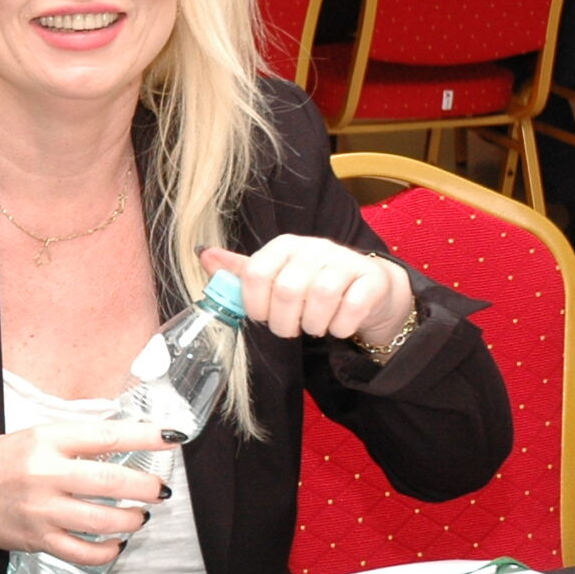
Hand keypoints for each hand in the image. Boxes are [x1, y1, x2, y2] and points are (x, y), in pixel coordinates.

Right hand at [0, 421, 170, 564]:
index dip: (145, 437)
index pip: (106, 436)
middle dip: (147, 487)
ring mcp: (41, 510)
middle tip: (160, 489)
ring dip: (132, 519)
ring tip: (139, 516)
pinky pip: (83, 552)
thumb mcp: (31, 437)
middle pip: (112, 483)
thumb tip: (124, 446)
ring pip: (104, 521)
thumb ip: (73, 443)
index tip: (173, 438)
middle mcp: (44, 474)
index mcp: (45, 440)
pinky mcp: (37, 539)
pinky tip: (115, 543)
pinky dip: (107, 551)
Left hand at [202, 239, 412, 347]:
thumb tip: (203, 254)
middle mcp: (314, 248)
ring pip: (320, 298)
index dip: (255, 305)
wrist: (368, 287)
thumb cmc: (312, 284)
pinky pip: (351, 308)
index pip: (255, 274)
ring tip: (314, 326)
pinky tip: (339, 326)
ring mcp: (345, 261)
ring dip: (313, 325)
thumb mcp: (276, 275)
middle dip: (284, 323)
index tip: (264, 316)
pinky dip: (341, 326)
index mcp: (284, 246)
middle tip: (291, 328)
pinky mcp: (371, 279)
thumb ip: (242, 271)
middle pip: (287, 290)